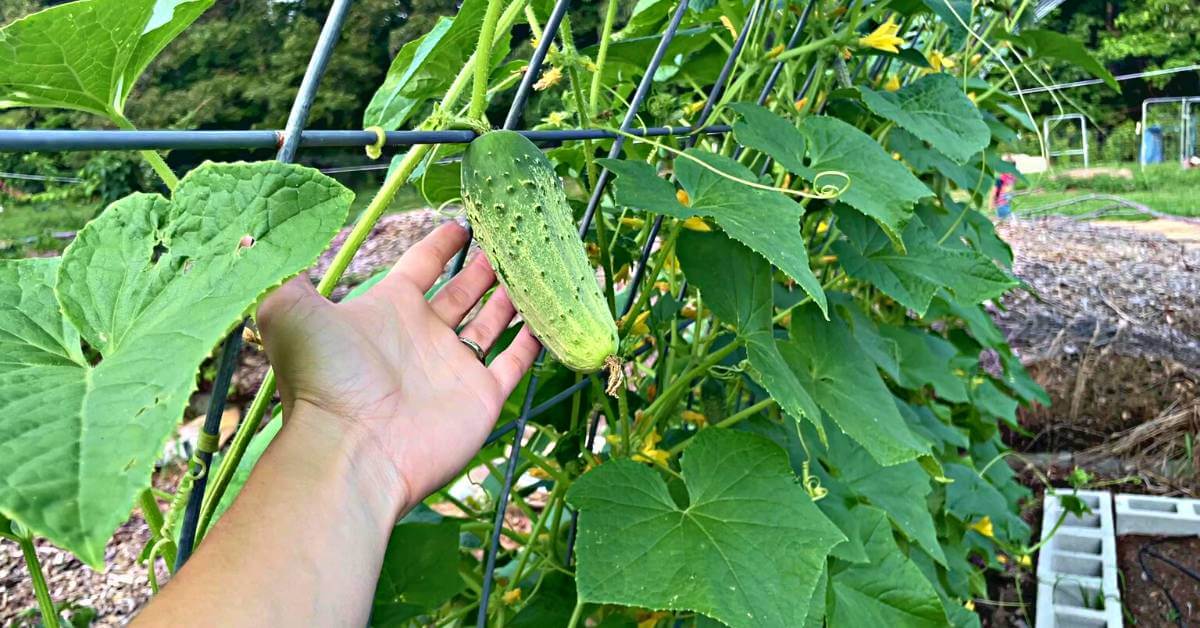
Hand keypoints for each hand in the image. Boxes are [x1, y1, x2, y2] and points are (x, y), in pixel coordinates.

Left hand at [256, 222, 540, 511]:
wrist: (351, 450)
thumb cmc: (323, 378)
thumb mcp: (287, 311)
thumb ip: (284, 270)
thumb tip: (260, 240)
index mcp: (387, 309)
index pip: (421, 267)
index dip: (443, 243)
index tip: (466, 222)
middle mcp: (423, 336)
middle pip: (463, 293)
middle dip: (486, 267)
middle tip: (511, 240)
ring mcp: (454, 368)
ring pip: (492, 323)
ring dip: (512, 297)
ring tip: (535, 268)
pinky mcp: (482, 397)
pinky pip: (515, 363)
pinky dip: (533, 341)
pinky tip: (548, 316)